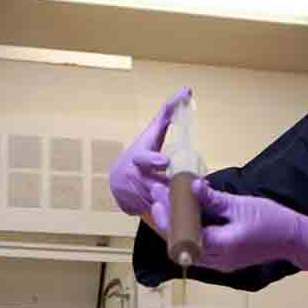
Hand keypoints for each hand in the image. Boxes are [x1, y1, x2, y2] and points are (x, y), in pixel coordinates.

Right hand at [109, 88, 191, 214]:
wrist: (119, 179)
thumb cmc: (140, 152)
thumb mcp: (152, 133)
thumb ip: (169, 113)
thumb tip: (187, 90)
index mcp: (139, 158)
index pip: (145, 158)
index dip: (154, 160)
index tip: (165, 161)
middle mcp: (135, 177)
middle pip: (156, 186)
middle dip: (170, 190)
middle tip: (184, 192)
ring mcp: (135, 195)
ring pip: (158, 203)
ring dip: (172, 205)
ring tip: (188, 206)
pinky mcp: (138, 210)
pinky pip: (157, 214)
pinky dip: (168, 214)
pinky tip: (180, 217)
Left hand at [149, 179, 307, 271]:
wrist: (295, 238)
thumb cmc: (271, 220)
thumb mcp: (241, 205)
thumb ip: (213, 199)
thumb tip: (191, 186)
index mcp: (222, 246)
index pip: (184, 235)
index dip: (168, 217)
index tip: (159, 198)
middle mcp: (218, 260)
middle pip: (181, 245)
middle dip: (167, 222)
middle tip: (158, 198)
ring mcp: (221, 263)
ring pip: (188, 248)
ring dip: (176, 228)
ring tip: (167, 204)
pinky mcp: (224, 260)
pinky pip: (199, 249)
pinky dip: (189, 233)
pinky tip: (185, 215)